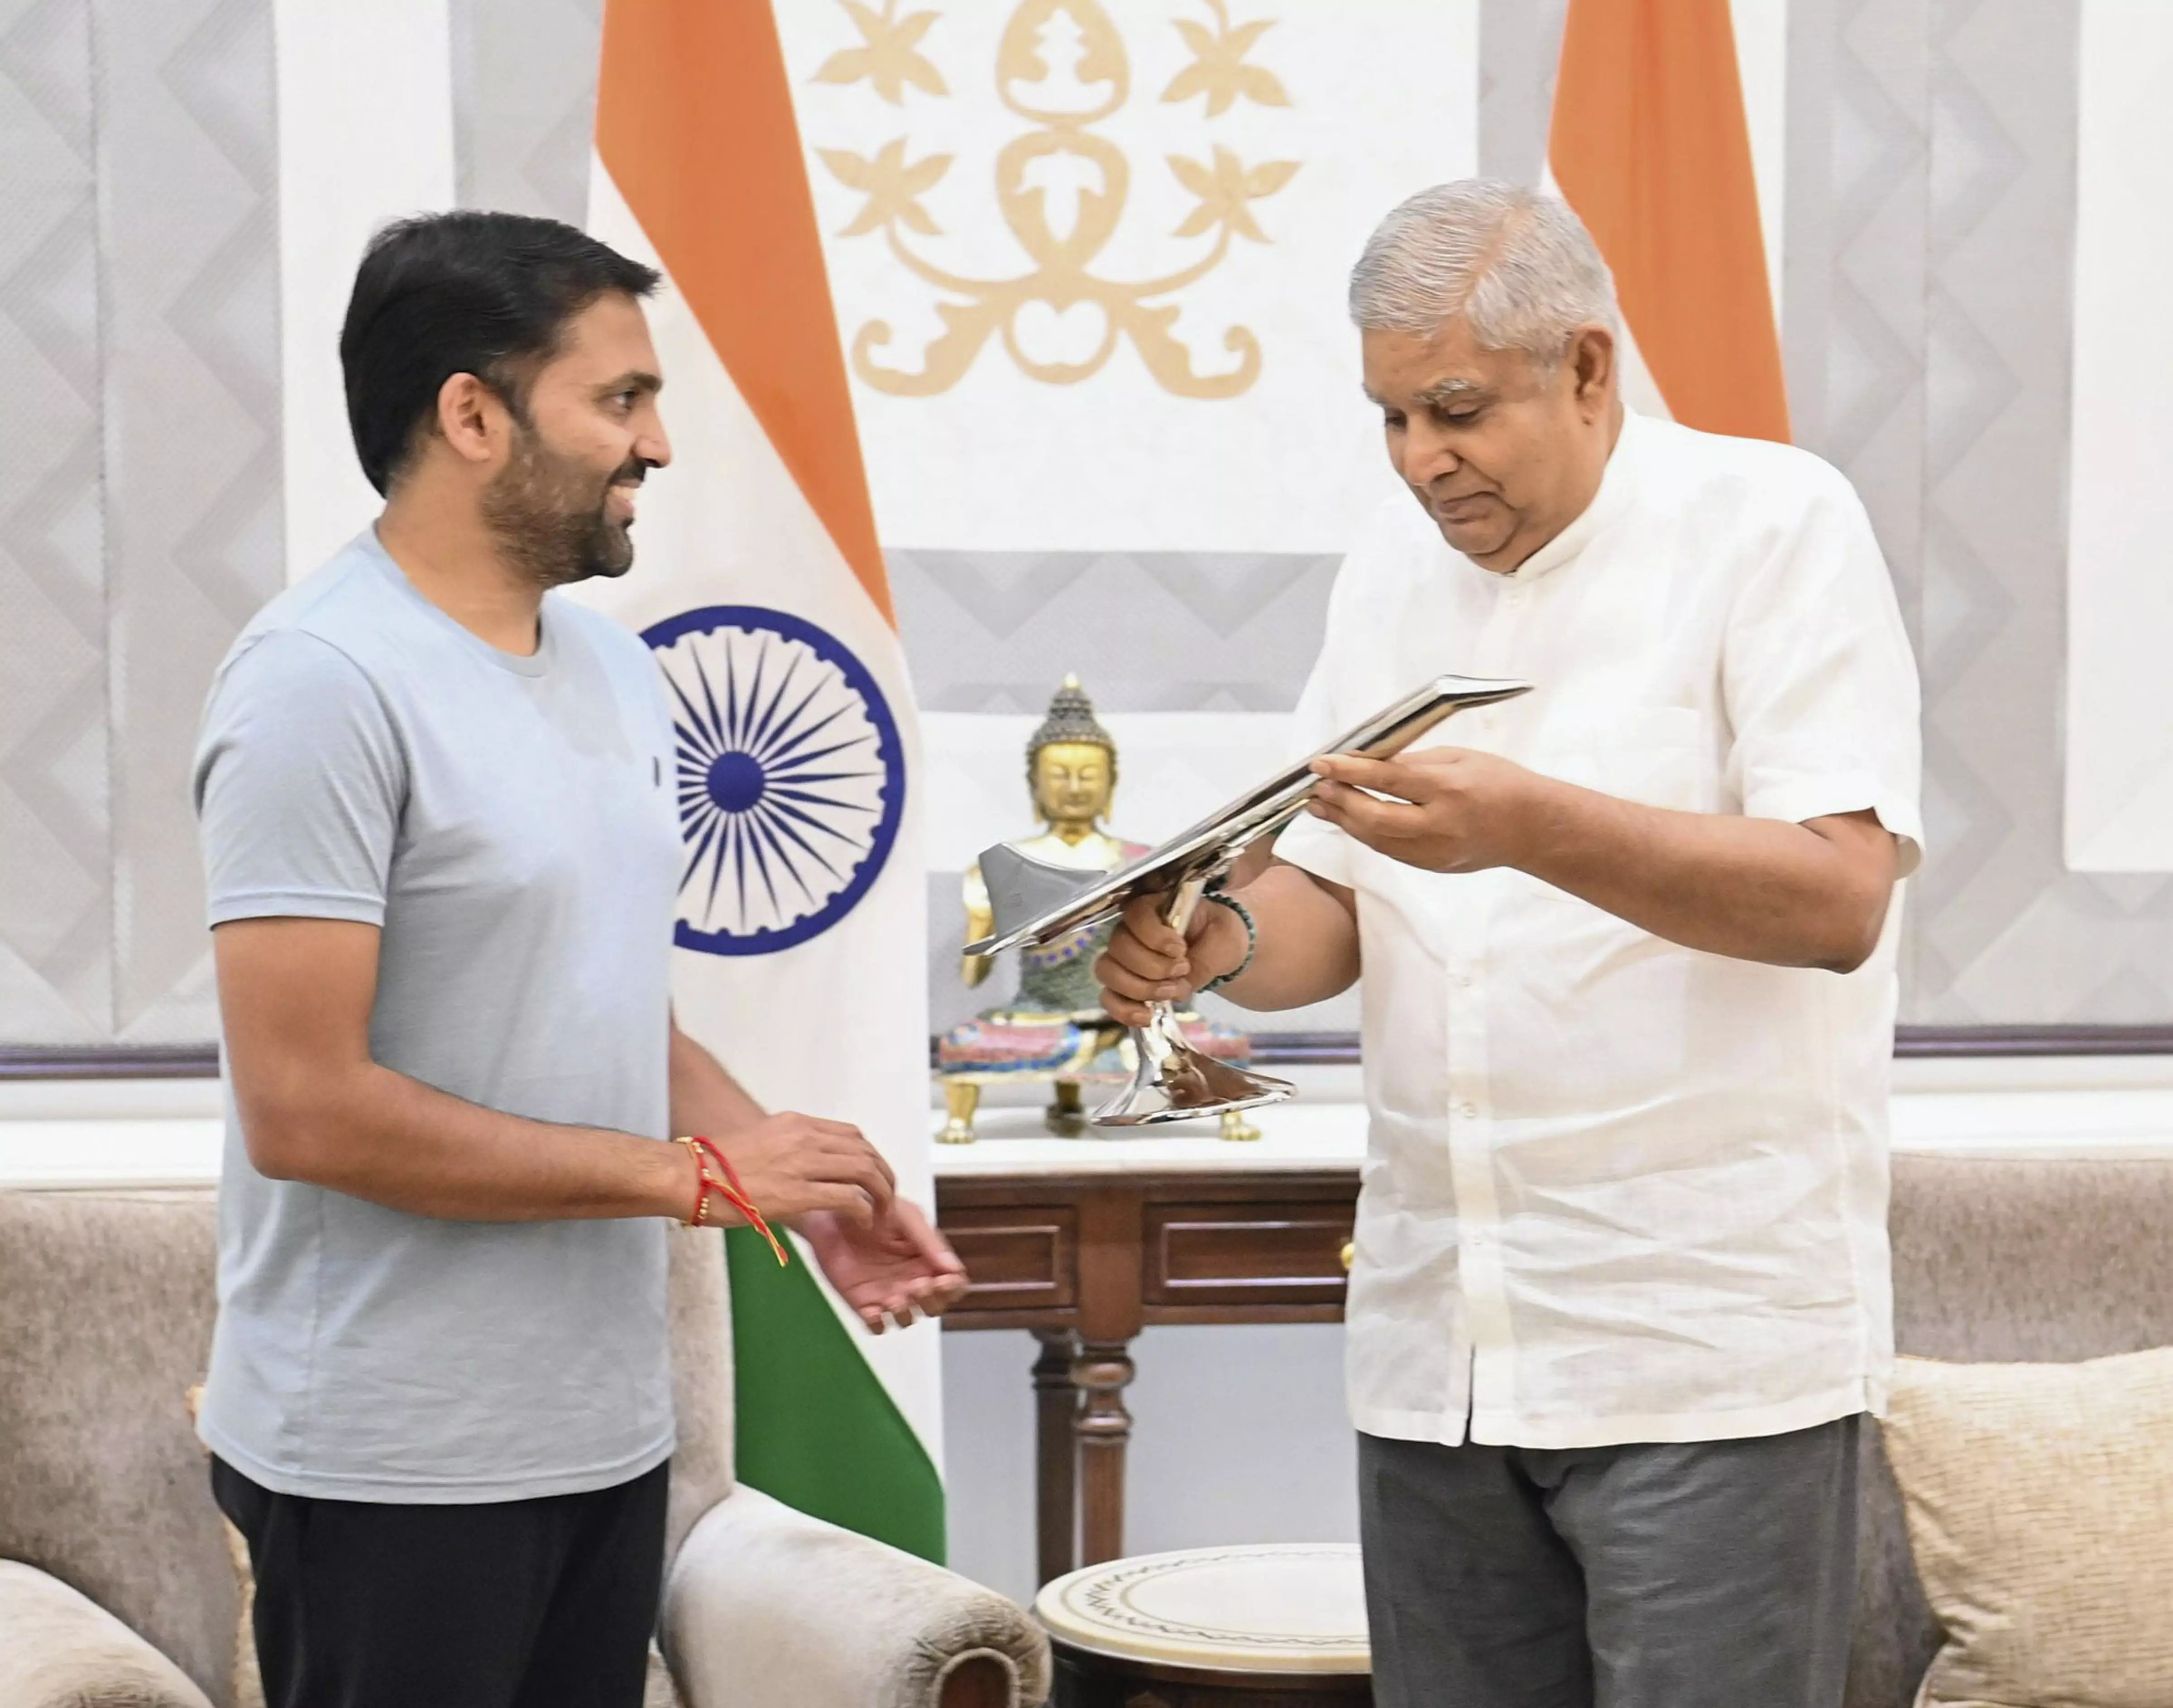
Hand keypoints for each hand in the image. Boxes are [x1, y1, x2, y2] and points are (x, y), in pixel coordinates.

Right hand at [704, 1111, 894, 1226]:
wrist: (688, 1175)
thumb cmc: (715, 1166)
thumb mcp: (760, 1142)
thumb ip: (788, 1149)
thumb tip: (804, 1167)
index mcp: (796, 1124)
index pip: (850, 1134)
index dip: (869, 1156)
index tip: (872, 1176)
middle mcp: (804, 1137)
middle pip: (864, 1150)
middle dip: (883, 1174)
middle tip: (886, 1197)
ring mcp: (802, 1163)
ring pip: (864, 1171)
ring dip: (880, 1193)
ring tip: (881, 1212)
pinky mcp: (798, 1193)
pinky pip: (849, 1198)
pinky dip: (864, 1210)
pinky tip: (864, 1222)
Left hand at [800, 1199, 968, 1332]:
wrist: (833, 1213)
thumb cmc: (873, 1209)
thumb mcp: (907, 1218)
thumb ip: (929, 1242)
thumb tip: (954, 1269)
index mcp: (926, 1260)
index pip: (952, 1284)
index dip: (951, 1288)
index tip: (942, 1280)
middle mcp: (911, 1280)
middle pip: (934, 1306)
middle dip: (930, 1301)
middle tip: (917, 1286)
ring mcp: (887, 1293)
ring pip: (907, 1319)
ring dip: (905, 1314)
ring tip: (895, 1298)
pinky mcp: (863, 1302)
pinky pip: (876, 1325)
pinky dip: (877, 1323)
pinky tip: (873, 1309)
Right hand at [1094, 889, 1250, 1027]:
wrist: (1219, 952)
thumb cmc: (1218, 935)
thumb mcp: (1224, 937)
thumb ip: (1205, 958)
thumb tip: (1180, 985)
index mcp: (1154, 908)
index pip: (1136, 915)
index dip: (1154, 936)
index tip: (1180, 949)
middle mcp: (1130, 931)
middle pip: (1119, 947)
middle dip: (1152, 967)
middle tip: (1182, 970)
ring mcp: (1122, 959)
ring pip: (1109, 972)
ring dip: (1139, 989)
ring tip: (1170, 993)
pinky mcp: (1123, 986)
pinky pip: (1108, 999)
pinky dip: (1124, 1010)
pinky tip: (1146, 1017)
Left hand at [1307, 748, 1549, 873]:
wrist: (1531, 827)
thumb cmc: (1498, 783)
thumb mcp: (1457, 758)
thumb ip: (1412, 763)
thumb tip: (1368, 764)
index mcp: (1448, 789)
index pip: (1386, 780)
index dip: (1348, 772)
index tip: (1321, 764)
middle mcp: (1439, 824)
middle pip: (1374, 818)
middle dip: (1339, 802)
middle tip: (1317, 787)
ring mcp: (1434, 851)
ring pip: (1375, 840)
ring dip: (1344, 821)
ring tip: (1321, 805)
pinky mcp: (1432, 865)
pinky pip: (1389, 851)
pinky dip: (1365, 835)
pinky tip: (1351, 821)